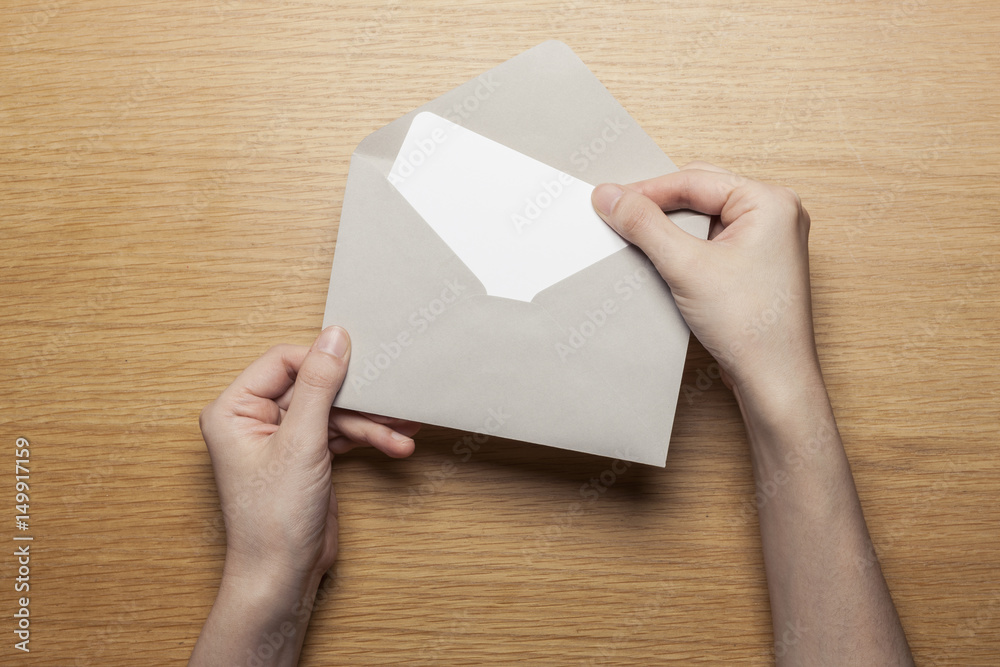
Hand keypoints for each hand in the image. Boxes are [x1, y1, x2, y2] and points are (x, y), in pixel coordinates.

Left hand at [191, 325, 419, 665]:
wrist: (282, 577)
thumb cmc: (272, 519)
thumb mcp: (300, 442)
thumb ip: (318, 385)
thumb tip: (334, 336)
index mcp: (234, 409)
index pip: (284, 361)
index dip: (324, 362)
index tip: (361, 364)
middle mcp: (255, 419)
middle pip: (314, 385)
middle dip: (356, 397)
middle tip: (392, 395)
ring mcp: (283, 438)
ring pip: (333, 410)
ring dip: (370, 421)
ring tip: (404, 429)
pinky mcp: (307, 456)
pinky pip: (341, 432)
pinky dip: (368, 438)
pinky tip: (396, 443)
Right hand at [592, 162, 818, 399]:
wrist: (773, 380)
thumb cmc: (750, 326)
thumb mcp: (686, 266)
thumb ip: (644, 225)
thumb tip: (610, 195)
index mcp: (770, 202)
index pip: (694, 180)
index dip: (647, 189)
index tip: (610, 199)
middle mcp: (775, 214)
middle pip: (700, 194)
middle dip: (658, 206)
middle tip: (618, 215)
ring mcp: (768, 241)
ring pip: (704, 218)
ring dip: (669, 228)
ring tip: (637, 237)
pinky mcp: (756, 265)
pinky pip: (712, 241)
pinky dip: (684, 246)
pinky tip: (662, 259)